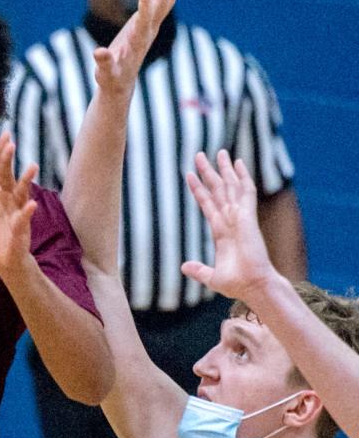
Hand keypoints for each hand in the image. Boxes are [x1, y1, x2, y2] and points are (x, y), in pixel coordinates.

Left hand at [0, 132, 37, 276]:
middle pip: (8, 176)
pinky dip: (27, 211)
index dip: (0, 153)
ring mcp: (16, 211)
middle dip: (9, 161)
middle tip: (11, 143)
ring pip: (22, 193)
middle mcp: (7, 198)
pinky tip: (31, 204)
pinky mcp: (20, 227)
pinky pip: (24, 218)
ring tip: (32, 167)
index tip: (5, 135)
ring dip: (26, 180)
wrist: (0, 259)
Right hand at [91, 0, 189, 104]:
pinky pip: (160, 7)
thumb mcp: (105, 73)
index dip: (145, 2)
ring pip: (164, 5)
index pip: (144, 18)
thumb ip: (104, 63)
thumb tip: (99, 53)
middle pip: (160, 7)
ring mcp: (149, 29)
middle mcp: (147, 33)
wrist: (121, 85)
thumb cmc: (111, 78)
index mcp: (137, 42)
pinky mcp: (147, 26)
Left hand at [182, 150, 274, 298]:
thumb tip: (183, 266)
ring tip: (218, 152)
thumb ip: (198, 270)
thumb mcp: (212, 277)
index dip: (198, 189)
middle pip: (218, 190)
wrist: (254, 286)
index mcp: (221, 232)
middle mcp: (230, 221)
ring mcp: (240, 217)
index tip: (189, 175)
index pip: (207, 204)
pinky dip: (242, 176)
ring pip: (230, 187)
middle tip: (199, 154)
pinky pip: (246, 192)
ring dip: (223, 169)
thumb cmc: (238, 284)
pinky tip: (238, 162)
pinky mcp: (249, 217)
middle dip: (209, 172)